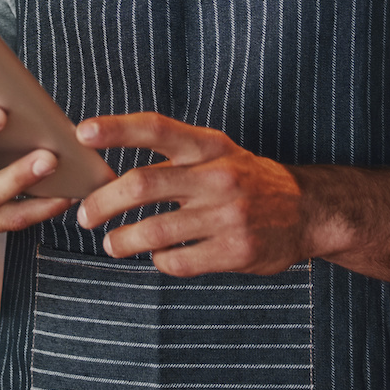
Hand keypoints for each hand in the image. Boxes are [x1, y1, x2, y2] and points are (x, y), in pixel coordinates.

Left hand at [75, 112, 311, 276]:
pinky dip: (158, 261)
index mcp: (208, 146)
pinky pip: (177, 261)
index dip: (117, 129)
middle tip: (85, 215)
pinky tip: (157, 256)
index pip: (156, 128)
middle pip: (143, 184)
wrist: (307, 211)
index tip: (82, 133)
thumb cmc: (245, 179)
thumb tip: (108, 167)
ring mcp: (226, 216)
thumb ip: (172, 156)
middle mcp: (217, 176)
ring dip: (123, 240)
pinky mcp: (234, 252)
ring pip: (155, 231)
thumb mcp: (217, 153)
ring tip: (112, 244)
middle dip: (103, 202)